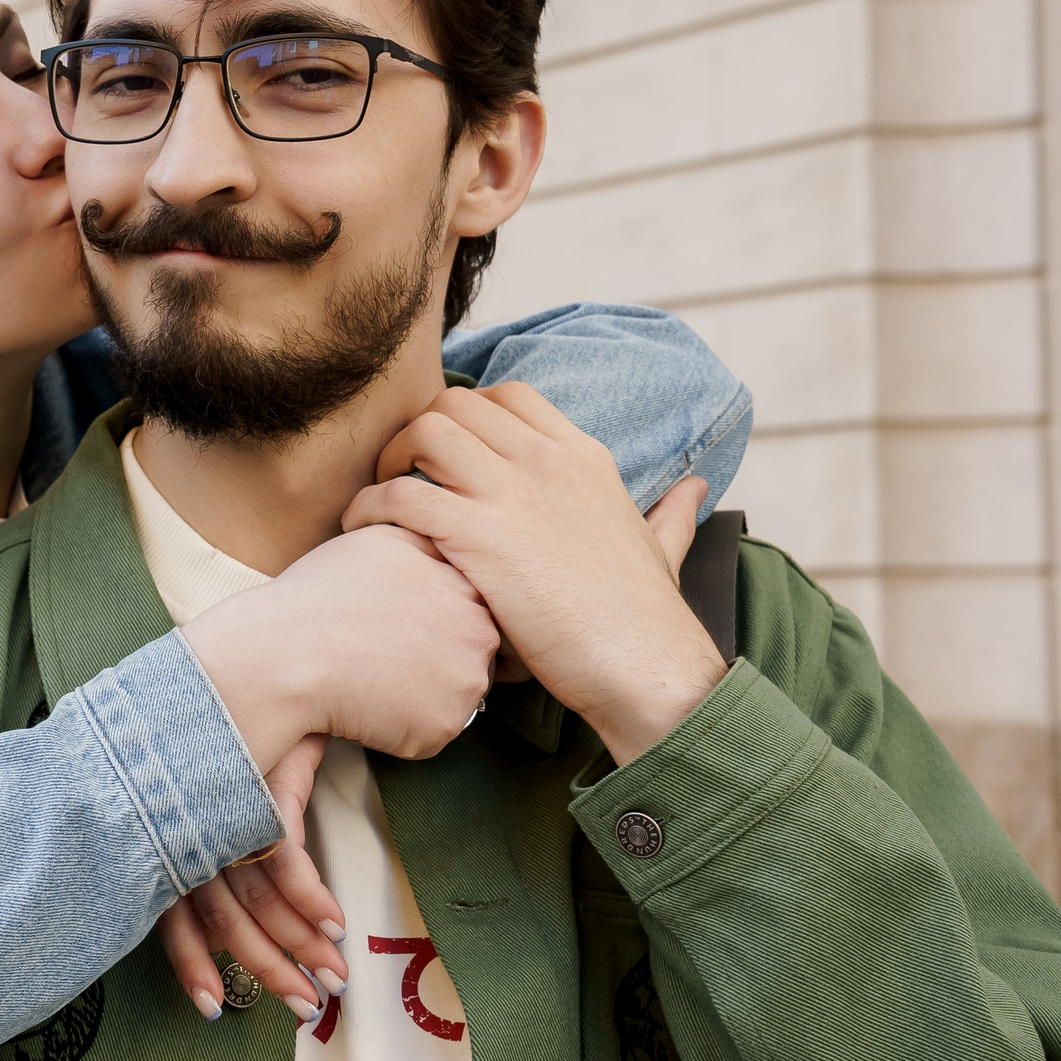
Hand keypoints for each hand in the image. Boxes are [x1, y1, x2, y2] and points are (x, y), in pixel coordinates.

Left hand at [155, 735, 346, 1022]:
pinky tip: (337, 925)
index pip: (171, 918)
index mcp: (171, 842)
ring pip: (258, 897)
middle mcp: (189, 832)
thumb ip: (217, 870)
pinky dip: (313, 898)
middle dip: (270, 969)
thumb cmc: (240, 750)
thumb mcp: (219, 812)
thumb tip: (229, 935)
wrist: (263, 679)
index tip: (213, 1010)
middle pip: (225, 919)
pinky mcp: (259, 787)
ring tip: (334, 973)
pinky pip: (286, 859)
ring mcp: (222, 811)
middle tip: (308, 1005)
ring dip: (301, 943)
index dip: (192, 967)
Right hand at [179, 524, 498, 768]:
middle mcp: (479, 632)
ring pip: (453, 694)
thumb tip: (442, 539)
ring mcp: (467, 681)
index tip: (392, 624)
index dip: (429, 619)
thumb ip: (426, 538)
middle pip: (469, 653)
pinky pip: (432, 731)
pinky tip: (369, 705)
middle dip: (434, 657)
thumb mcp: (380, 539)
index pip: (467, 609)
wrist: (287, 654)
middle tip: (380, 654)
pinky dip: (406, 728)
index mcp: (465, 585)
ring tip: (371, 679)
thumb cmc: (321, 594)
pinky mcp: (445, 725)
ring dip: (422, 694)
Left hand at [344, 382, 726, 766]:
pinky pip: (400, 496)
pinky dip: (370, 507)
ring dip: (389, 461)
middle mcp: (545, 462)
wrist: (641, 664)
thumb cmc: (645, 617)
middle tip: (401, 474)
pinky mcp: (478, 536)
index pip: (510, 396)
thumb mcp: (664, 545)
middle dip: (416, 433)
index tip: (446, 450)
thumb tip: (696, 487)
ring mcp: (511, 495)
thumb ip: (671, 511)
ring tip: (380, 499)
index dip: (466, 413)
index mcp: (582, 457)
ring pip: (423, 434)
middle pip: (455, 406)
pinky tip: (364, 531)